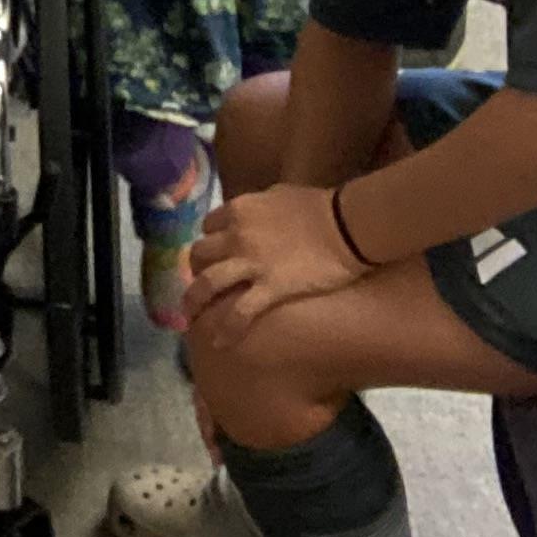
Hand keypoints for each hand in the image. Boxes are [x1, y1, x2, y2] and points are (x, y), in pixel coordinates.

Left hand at [184, 183, 371, 347]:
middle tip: (201, 285)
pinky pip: (239, 312)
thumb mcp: (279, 194)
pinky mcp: (270, 288)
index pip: (208, 226)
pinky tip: (221, 343)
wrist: (345, 225)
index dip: (209, 241)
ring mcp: (250, 263)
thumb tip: (254, 211)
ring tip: (191, 318)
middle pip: (200, 254)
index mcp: (239, 210)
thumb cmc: (318, 207)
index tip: (213, 255)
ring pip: (207, 284)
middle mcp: (236, 236)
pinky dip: (227, 329)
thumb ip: (259, 203)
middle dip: (196, 270)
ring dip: (195, 301)